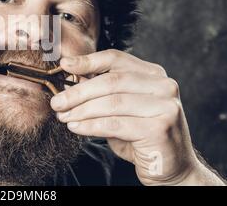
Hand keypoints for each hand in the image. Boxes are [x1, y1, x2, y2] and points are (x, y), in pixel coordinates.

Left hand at [51, 49, 218, 184]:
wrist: (169, 167)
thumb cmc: (140, 135)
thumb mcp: (119, 109)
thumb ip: (101, 92)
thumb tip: (71, 77)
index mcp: (153, 74)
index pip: (115, 59)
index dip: (88, 61)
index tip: (64, 65)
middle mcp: (163, 86)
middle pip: (110, 81)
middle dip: (78, 92)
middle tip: (57, 102)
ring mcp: (165, 106)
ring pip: (111, 103)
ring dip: (81, 110)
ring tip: (64, 117)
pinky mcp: (160, 128)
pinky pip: (115, 124)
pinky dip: (91, 126)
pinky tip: (76, 127)